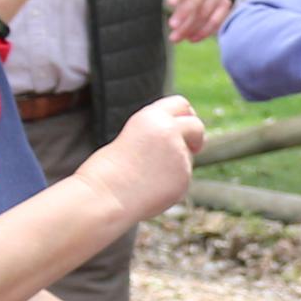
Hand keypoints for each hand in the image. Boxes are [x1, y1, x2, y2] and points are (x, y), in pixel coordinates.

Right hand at [81, 93, 204, 221]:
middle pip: (196, 126)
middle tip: (193, 146)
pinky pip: (183, 178)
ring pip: (188, 157)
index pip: (181, 104)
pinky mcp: (185, 177)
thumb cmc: (109, 171)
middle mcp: (169, 131)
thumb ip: (158, 135)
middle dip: (196, 135)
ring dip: (176, 165)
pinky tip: (150, 190)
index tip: (186, 126)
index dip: (186, 115)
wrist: (104, 197)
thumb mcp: (133, 139)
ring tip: (146, 178)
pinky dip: (172, 184)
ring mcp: (180, 154)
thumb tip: (183, 143)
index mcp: (151, 117)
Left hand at [147, 0, 236, 41]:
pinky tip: (191, 39)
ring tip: (175, 38)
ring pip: (205, 13)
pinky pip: (216, 20)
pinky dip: (204, 31)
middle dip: (184, 14)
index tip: (169, 4)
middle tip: (171, 27)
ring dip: (190, 27)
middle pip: (196, 0)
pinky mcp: (225, 6)